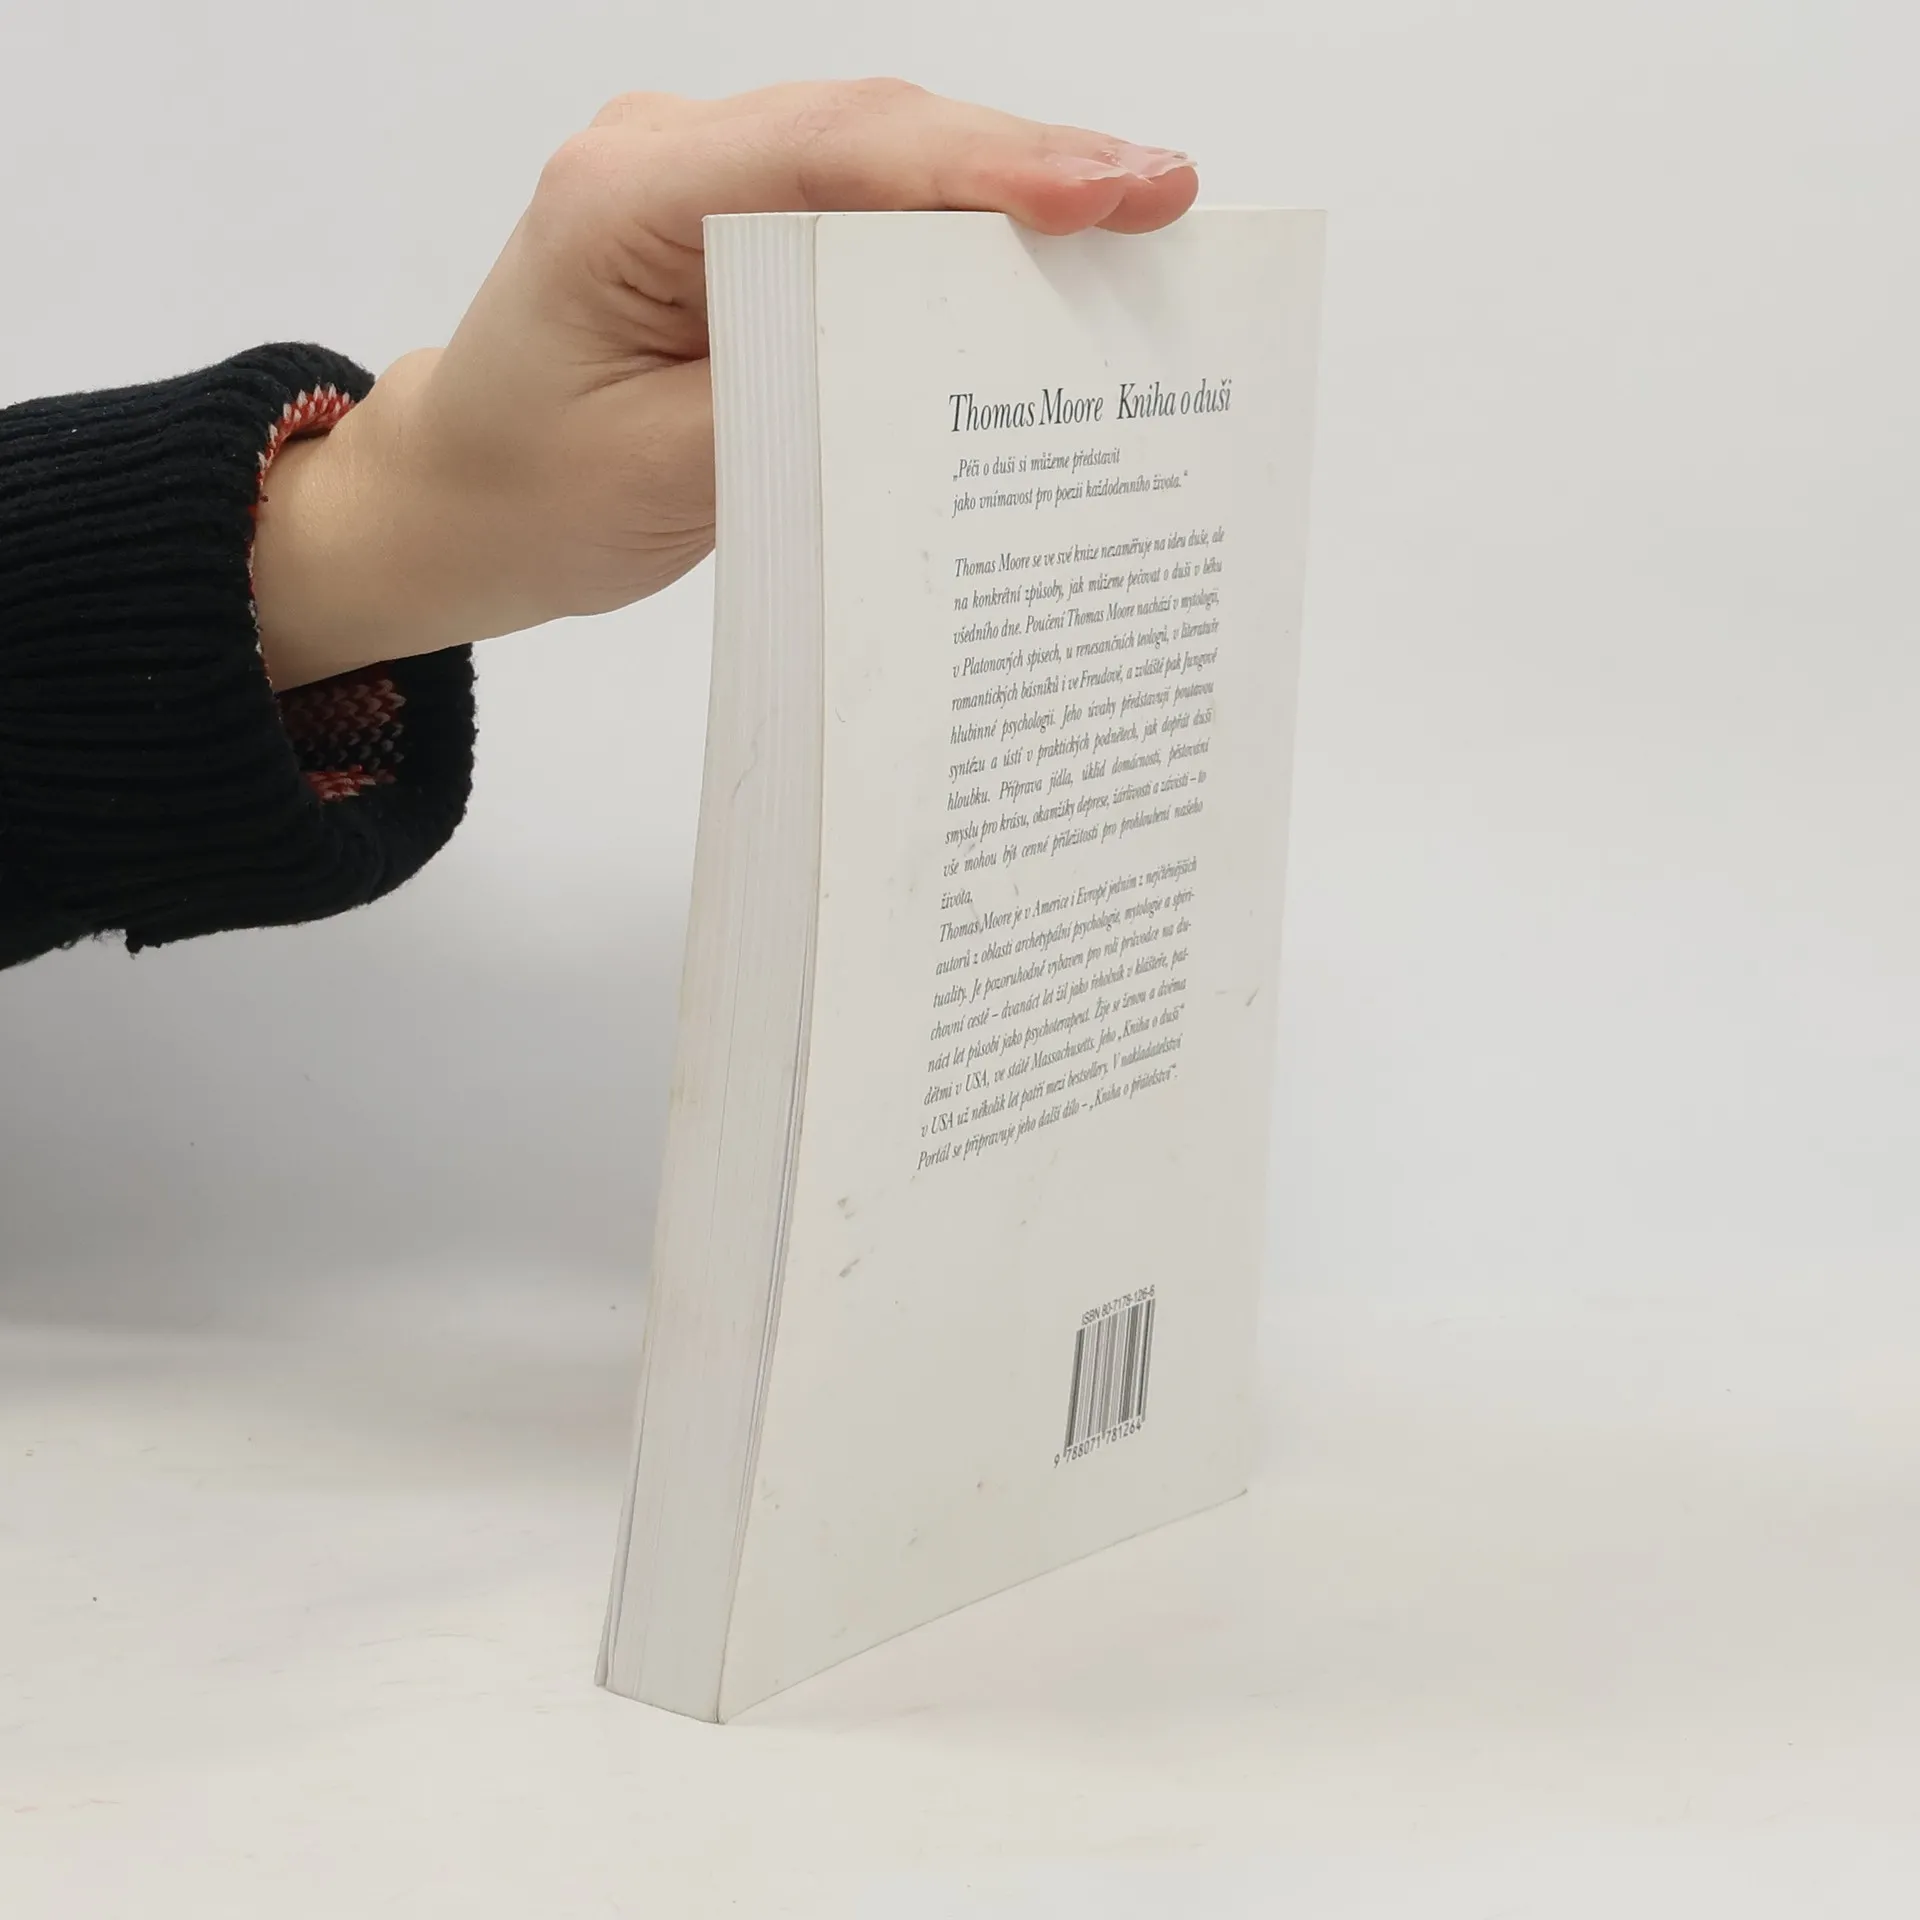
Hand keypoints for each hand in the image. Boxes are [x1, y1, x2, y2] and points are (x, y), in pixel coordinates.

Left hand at [251, 80, 1196, 688]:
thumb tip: (938, 366)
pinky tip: (1042, 260)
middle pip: (874, 133)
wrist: (459, 502)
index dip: (977, 167)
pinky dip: (954, 233)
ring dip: (1005, 190)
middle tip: (1166, 200)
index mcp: (623, 201)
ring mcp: (704, 181)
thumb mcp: (661, 478)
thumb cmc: (532, 495)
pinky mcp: (738, 226)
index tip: (1106, 194)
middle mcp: (667, 159)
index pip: (826, 153)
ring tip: (1137, 224)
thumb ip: (792, 406)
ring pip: (880, 159)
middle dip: (1027, 165)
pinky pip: (862, 208)